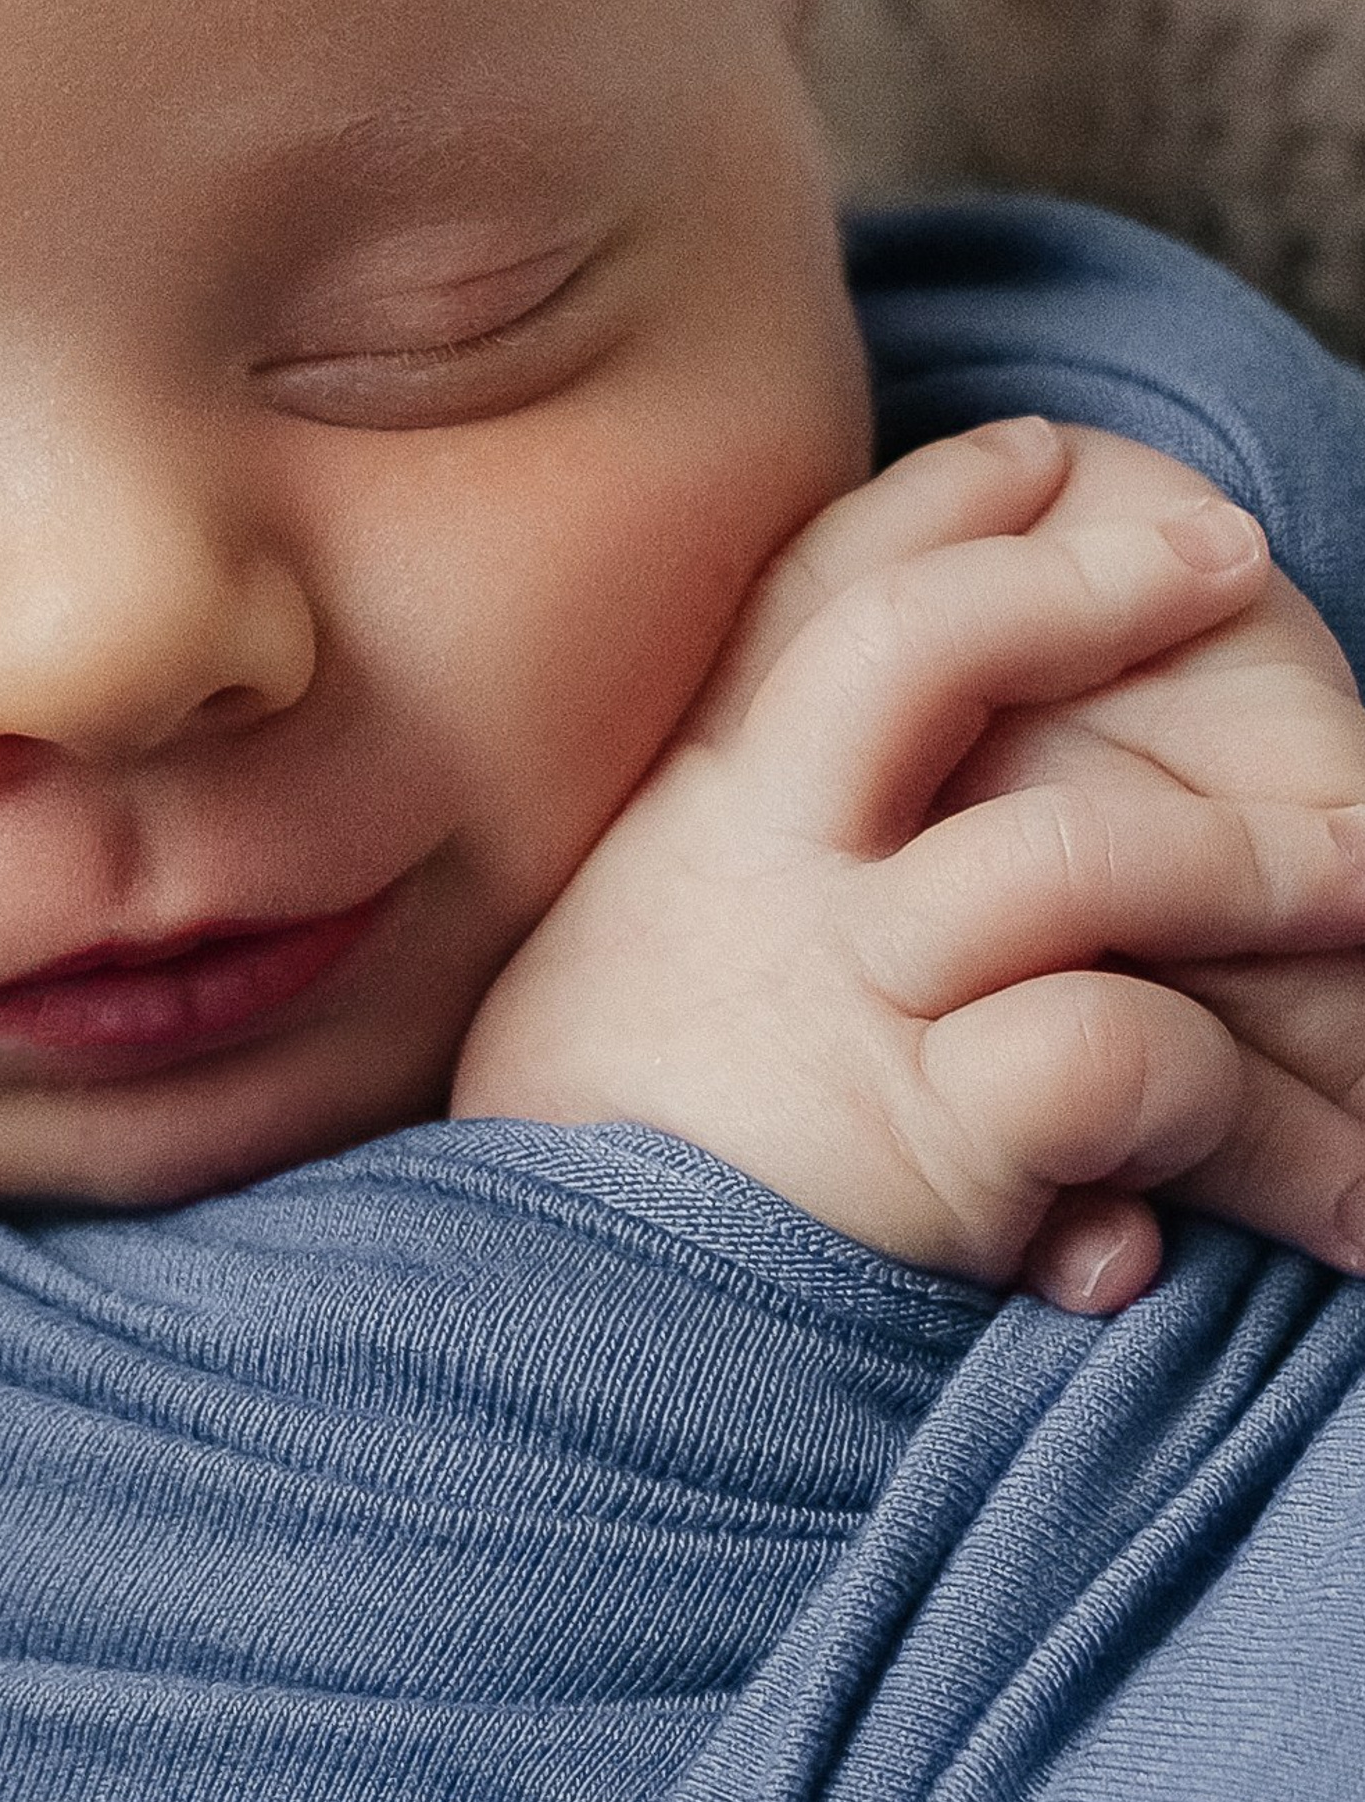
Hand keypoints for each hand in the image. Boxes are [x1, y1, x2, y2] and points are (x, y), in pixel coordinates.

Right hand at [452, 416, 1364, 1304]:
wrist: (516, 1352)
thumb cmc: (597, 1179)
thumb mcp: (630, 989)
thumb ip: (738, 907)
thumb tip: (899, 884)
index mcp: (686, 824)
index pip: (800, 598)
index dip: (930, 506)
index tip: (1039, 449)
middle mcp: (746, 873)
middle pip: (906, 643)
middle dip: (1081, 580)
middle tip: (1227, 545)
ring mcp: (831, 990)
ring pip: (1064, 853)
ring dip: (1253, 863)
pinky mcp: (917, 1131)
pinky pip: (1120, 1056)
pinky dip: (1241, 1108)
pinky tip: (1310, 1180)